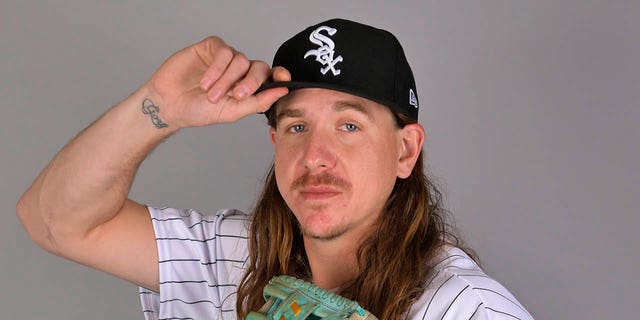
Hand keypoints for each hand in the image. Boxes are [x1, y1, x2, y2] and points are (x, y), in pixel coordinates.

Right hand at [145, 36, 289, 127]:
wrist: (169, 105)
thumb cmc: (198, 111)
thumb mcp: (232, 112)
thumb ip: (258, 102)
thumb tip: (282, 91)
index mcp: (247, 85)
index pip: (269, 76)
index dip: (279, 75)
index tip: (283, 79)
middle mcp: (239, 70)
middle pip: (259, 66)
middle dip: (251, 82)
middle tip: (236, 95)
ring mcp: (225, 58)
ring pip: (241, 60)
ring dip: (227, 80)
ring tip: (211, 94)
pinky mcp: (211, 48)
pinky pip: (223, 51)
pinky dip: (217, 69)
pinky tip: (206, 82)